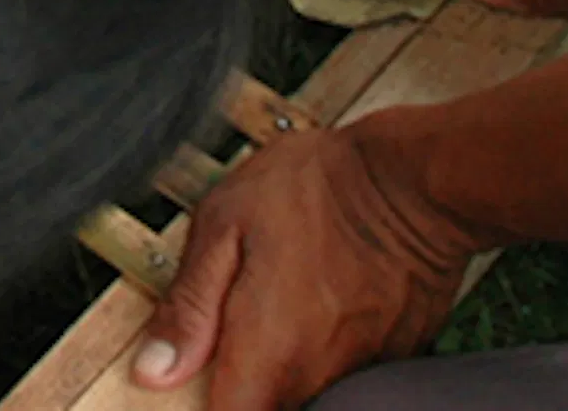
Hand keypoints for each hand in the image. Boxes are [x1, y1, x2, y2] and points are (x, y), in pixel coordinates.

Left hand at [133, 124, 479, 410]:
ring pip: (306, 384)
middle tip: (241, 311)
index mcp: (265, 355)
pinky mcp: (395, 353)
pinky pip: (346, 363)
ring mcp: (362, 370)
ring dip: (287, 353)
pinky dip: (330, 337)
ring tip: (288, 291)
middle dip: (245, 371)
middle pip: (265, 404)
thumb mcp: (226, 224)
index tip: (197, 370)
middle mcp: (316, 377)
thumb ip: (189, 306)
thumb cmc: (320, 189)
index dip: (203, 400)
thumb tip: (154, 369)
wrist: (413, 179)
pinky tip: (328, 290)